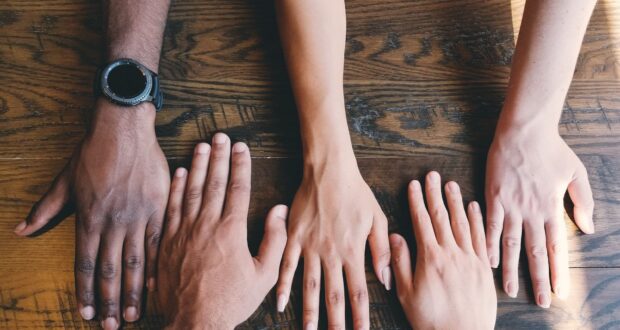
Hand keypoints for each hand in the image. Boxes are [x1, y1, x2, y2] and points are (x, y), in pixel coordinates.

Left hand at [14, 99, 169, 327]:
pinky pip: (159, 242)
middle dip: (109, 301)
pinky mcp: (159, 208)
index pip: (85, 264)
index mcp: (89, 218)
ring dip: (132, 291)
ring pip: (136, 262)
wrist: (124, 130)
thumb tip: (21, 231)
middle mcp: (113, 222)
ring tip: (132, 314)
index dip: (85, 292)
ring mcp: (138, 216)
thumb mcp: (64, 181)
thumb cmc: (93, 153)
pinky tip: (155, 284)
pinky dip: (157, 265)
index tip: (85, 314)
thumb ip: (45, 209)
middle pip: (110, 270)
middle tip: (111, 326)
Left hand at [157, 134, 287, 328]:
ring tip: (202, 145)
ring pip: (191, 190)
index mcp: (231, 231)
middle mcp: (206, 225)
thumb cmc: (231, 301)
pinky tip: (180, 173)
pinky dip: (176, 188)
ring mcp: (184, 232)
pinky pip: (171, 208)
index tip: (242, 147)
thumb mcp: (264, 275)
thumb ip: (274, 240)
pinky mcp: (167, 241)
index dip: (241, 165)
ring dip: (198, 165)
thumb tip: (278, 210)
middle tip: (221, 136)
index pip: (237, 188)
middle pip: (213, 182)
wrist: (194, 322)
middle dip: (219, 156)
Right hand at [275, 153, 390, 329]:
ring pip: (309, 286)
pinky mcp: (294, 237)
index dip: (360, 316)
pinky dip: (282, 286)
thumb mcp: (377, 219)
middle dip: (336, 323)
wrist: (329, 171)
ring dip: (309, 312)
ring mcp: (310, 247)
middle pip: (334, 296)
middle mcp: (331, 254)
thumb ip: (382, 251)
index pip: (358, 292)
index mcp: (353, 251)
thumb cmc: (356, 193)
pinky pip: (287, 266)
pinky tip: (280, 305)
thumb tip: (385, 280)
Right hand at [390, 171, 495, 329]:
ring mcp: (470, 259)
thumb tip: (395, 237)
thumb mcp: (406, 293)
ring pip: (462, 223)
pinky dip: (477, 220)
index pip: (422, 221)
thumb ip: (400, 263)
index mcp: (430, 258)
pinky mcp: (483, 269)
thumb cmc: (431, 319)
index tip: (414, 184)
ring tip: (451, 184)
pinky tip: (474, 207)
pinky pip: (481, 238)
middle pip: (442, 217)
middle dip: (435, 194)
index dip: (417, 201)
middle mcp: (452, 253)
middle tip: (432, 175)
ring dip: (456, 202)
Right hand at [485, 129, 593, 305]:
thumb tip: (588, 228)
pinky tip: (488, 260)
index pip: (556, 246)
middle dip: (538, 279)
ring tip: (509, 289)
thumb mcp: (577, 173)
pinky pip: (490, 225)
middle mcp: (531, 211)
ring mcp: (511, 205)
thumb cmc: (551, 150)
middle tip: (540, 301)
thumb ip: (583, 202)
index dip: (558, 271)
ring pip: (511, 244)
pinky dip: (489, 243)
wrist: (523, 131)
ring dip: (510, 269)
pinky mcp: (494, 197)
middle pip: (534, 252)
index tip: (560, 292)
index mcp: (551, 208)